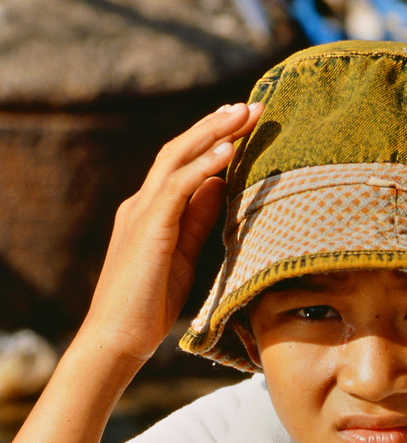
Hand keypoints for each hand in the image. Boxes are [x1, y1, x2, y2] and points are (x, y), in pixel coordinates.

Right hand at [81, 102, 261, 367]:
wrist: (117, 337)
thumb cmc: (149, 303)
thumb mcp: (184, 255)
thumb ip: (199, 220)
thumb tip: (222, 186)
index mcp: (151, 210)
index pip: (184, 163)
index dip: (212, 139)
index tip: (242, 122)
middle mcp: (143, 202)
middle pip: (181, 149)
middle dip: (217, 125)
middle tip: (252, 106)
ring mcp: (142, 212)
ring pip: (177, 157)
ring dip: (213, 133)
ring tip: (244, 114)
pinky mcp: (147, 227)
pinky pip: (177, 186)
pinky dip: (203, 165)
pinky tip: (227, 150)